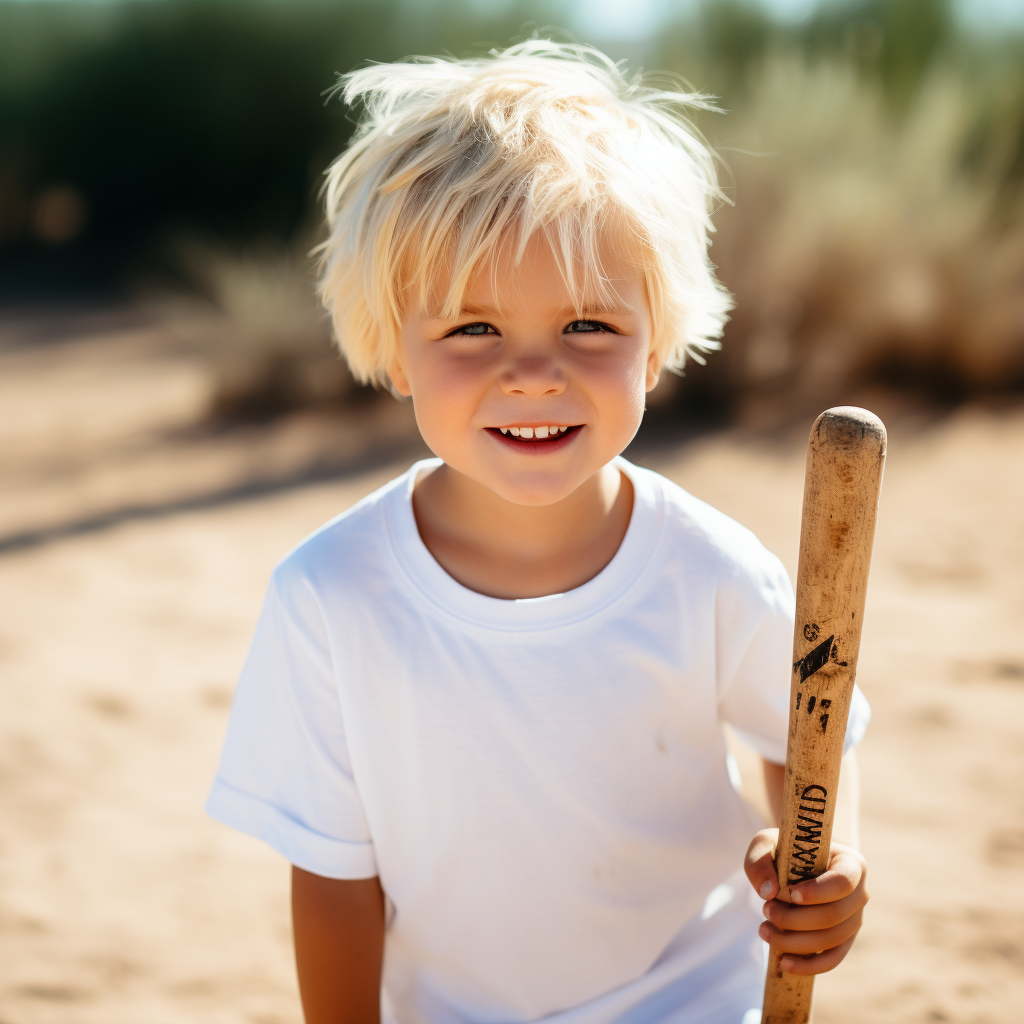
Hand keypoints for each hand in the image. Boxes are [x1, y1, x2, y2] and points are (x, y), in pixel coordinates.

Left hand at [744, 828, 868, 974]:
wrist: (797, 864)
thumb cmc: (784, 851)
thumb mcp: (765, 844)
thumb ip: (760, 862)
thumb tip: (768, 892)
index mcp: (850, 863)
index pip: (843, 881)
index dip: (818, 892)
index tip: (790, 894)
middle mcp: (859, 894)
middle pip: (833, 916)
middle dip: (795, 919)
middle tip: (766, 910)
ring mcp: (854, 920)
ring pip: (830, 940)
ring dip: (794, 940)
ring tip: (764, 929)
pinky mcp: (844, 941)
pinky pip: (832, 959)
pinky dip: (809, 965)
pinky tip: (784, 962)